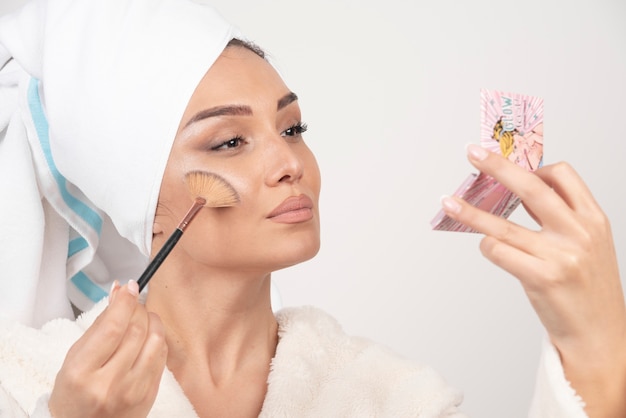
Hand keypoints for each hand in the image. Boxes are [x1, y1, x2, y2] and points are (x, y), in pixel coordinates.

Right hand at [48, 281, 166, 417]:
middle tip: (133, 301)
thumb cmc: (74, 393)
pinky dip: (158, 339)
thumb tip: (119, 292)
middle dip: (138, 308)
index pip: (112, 328)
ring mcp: (132, 391)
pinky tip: (149, 336)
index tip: (129, 287)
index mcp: (82, 372)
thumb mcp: (75, 358)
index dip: (125, 302)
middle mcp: (108, 384)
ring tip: (143, 316)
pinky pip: (161, 358)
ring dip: (153, 321)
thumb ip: (99, 325)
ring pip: (155, 342)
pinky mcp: (149, 395)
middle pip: (136, 331)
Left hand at [440, 144, 625, 417]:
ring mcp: (560, 255)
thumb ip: (561, 217)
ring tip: (449, 203)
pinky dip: (486, 246)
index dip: (532, 164)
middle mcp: (579, 233)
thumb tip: (519, 191)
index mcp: (593, 219)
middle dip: (497, 166)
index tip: (509, 160)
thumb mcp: (588, 245)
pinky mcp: (542, 278)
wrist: (600, 335)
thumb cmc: (588, 289)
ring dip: (470, 211)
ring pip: (503, 223)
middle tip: (473, 153)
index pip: (563, 175)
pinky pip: (498, 251)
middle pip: (531, 187)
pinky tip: (488, 248)